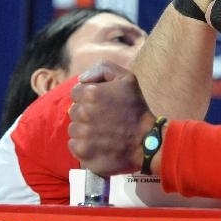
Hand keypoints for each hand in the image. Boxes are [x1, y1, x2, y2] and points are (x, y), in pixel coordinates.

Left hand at [68, 61, 155, 176]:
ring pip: (73, 129)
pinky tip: (99, 144)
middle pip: (74, 111)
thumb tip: (81, 79)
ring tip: (103, 133)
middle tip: (104, 119)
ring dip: (84, 130)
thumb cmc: (136, 109)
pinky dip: (84, 146)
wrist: (147, 142)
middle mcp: (84, 112)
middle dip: (86, 114)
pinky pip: (74, 145)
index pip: (76, 92)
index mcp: (92, 93)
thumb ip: (103, 68)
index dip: (88, 97)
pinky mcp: (82, 152)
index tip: (102, 105)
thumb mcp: (127, 79)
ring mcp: (82, 133)